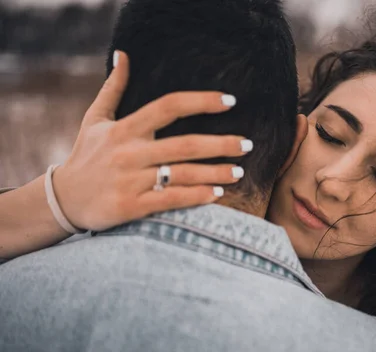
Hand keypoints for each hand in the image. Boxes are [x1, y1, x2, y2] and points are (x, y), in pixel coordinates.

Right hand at [52, 51, 250, 231]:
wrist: (63, 198)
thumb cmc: (86, 156)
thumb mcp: (95, 119)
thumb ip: (113, 89)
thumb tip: (123, 55)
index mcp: (125, 129)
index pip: (168, 106)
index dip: (201, 101)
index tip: (230, 101)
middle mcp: (129, 153)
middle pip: (185, 145)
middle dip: (221, 144)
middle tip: (247, 144)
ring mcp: (130, 180)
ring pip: (182, 174)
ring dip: (215, 172)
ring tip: (239, 171)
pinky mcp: (130, 206)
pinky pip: (171, 200)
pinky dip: (197, 197)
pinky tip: (217, 193)